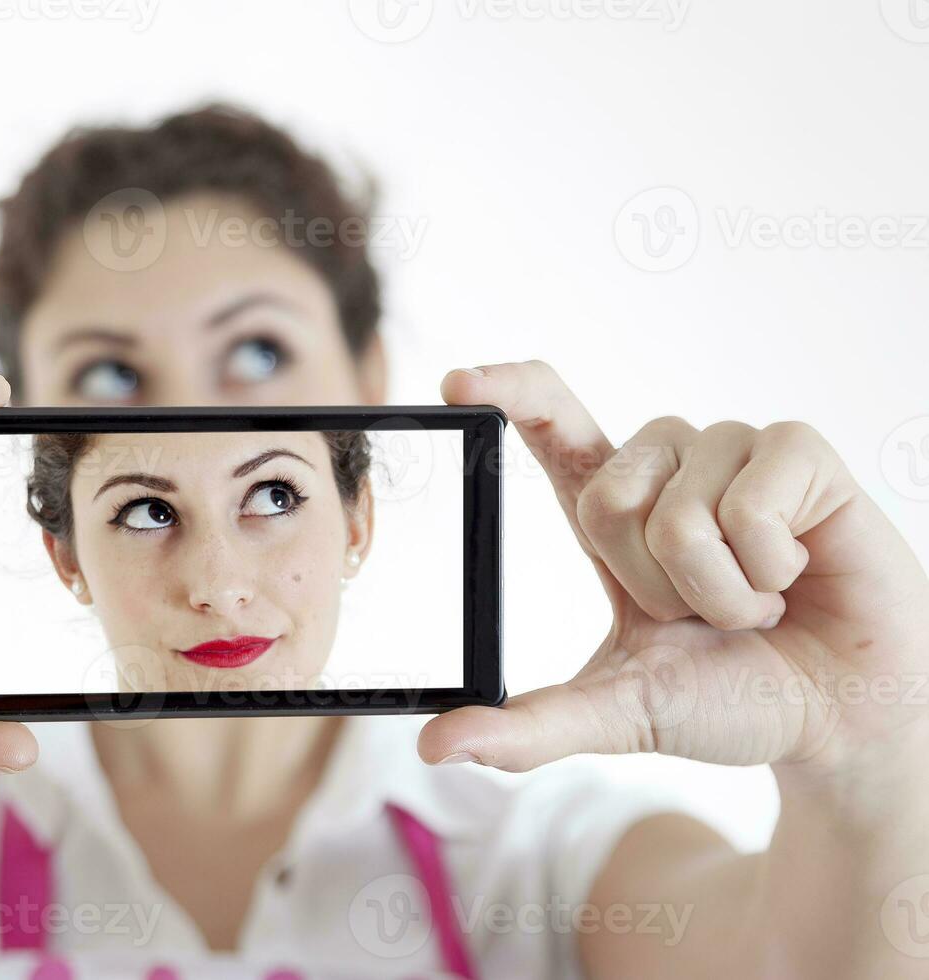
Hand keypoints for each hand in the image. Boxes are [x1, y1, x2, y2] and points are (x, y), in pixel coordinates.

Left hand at [418, 360, 928, 778]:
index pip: (551, 422)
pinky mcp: (797, 450)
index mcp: (610, 508)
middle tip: (703, 617)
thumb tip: (438, 746)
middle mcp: (664, 465)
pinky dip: (770, 568)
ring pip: (681, 513)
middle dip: (656, 588)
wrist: (839, 716)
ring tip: (758, 602)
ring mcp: (731, 449)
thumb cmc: (729, 698)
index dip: (507, 392)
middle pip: (607, 499)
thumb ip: (529, 728)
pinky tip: (797, 575)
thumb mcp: (619, 714)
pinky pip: (749, 505)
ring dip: (720, 591)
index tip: (455, 382)